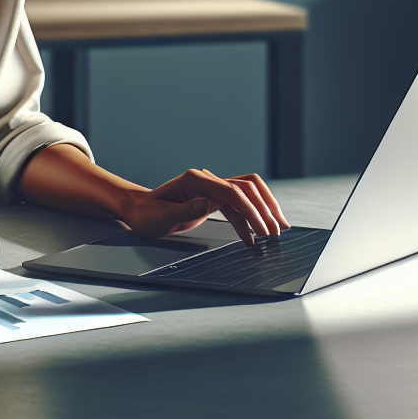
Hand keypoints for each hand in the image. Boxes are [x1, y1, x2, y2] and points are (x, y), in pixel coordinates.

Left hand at [118, 169, 289, 244]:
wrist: (139, 211)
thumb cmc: (147, 214)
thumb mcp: (162, 218)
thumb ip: (185, 211)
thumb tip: (207, 204)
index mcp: (196, 180)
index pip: (232, 191)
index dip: (251, 209)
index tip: (264, 228)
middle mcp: (207, 181)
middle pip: (246, 187)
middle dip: (265, 206)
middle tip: (278, 228)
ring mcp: (210, 189)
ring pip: (245, 194)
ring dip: (262, 210)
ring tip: (275, 230)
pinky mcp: (211, 200)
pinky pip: (235, 207)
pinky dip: (247, 221)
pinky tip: (253, 238)